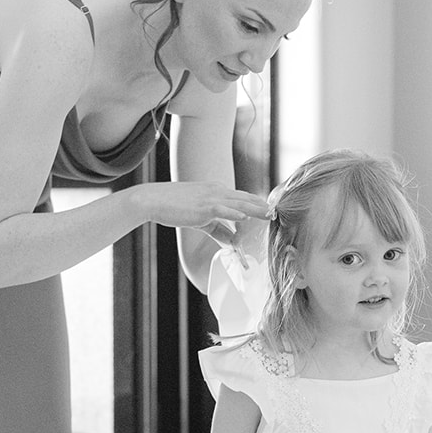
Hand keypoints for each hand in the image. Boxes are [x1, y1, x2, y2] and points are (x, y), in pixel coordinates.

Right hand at [145, 182, 269, 234]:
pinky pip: (223, 210)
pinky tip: (245, 218)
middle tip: (278, 212)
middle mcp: (217, 191)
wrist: (153, 199)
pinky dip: (235, 214)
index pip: (242, 197)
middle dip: (263, 206)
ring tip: (270, 215)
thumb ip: (218, 229)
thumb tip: (232, 241)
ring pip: (239, 203)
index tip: (271, 210)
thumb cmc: (174, 207)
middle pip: (246, 198)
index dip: (257, 204)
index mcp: (216, 191)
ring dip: (256, 209)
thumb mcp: (200, 219)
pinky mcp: (203, 207)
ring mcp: (211, 198)